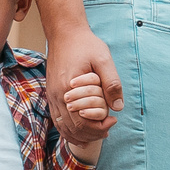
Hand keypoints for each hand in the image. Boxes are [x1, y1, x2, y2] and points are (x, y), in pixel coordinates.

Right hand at [48, 28, 119, 144]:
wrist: (64, 33)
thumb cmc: (85, 45)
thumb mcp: (103, 59)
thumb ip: (111, 82)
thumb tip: (118, 107)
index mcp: (69, 88)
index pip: (82, 122)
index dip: (99, 127)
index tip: (113, 120)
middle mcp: (57, 96)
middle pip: (73, 128)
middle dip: (92, 134)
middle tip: (108, 129)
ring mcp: (52, 96)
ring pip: (63, 127)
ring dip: (80, 135)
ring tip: (97, 134)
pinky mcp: (51, 94)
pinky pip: (57, 120)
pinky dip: (68, 130)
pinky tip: (80, 133)